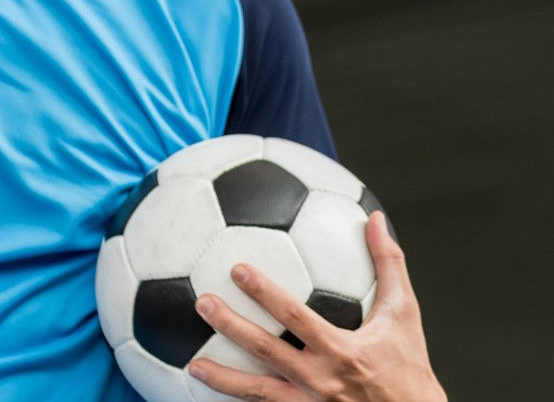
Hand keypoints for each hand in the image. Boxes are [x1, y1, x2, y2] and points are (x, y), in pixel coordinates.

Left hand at [188, 212, 445, 400]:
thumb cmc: (408, 366)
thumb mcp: (403, 314)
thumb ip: (387, 265)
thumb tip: (373, 218)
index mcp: (343, 352)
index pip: (296, 317)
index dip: (265, 293)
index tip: (237, 269)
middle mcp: (322, 381)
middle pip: (267, 352)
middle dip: (231, 327)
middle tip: (202, 303)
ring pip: (258, 392)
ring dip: (223, 379)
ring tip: (193, 364)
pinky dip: (240, 401)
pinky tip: (216, 391)